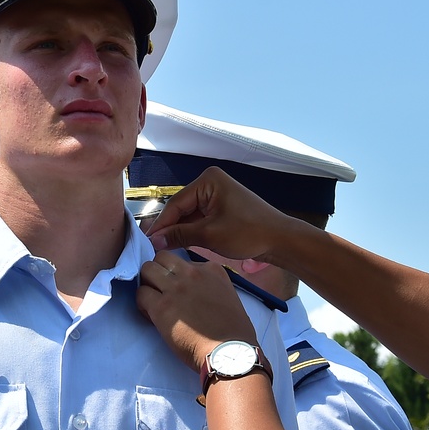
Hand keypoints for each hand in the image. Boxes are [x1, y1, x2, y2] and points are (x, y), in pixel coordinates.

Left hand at [137, 251, 257, 372]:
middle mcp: (192, 273)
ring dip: (147, 283)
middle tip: (159, 289)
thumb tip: (193, 289)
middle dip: (157, 271)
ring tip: (153, 299)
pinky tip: (151, 314)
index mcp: (211, 269)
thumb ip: (209, 284)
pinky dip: (142, 303)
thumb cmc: (234, 331)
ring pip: (147, 270)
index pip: (182, 260)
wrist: (230, 351)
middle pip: (161, 258)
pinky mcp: (162, 307)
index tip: (178, 289)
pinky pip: (141, 294)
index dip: (176, 274)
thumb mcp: (227, 294)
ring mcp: (176, 288)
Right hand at [145, 167, 288, 261]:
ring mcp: (217, 196)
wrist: (281, 240)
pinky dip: (192, 232)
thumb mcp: (209, 235)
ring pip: (190, 216)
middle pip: (181, 209)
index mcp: (208, 181)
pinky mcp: (222, 209)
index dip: (161, 225)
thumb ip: (179, 235)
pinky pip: (200, 219)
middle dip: (169, 228)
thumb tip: (155, 241)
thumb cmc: (249, 232)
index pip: (175, 204)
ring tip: (163, 249)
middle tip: (152, 248)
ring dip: (180, 231)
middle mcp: (211, 184)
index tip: (147, 242)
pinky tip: (181, 245)